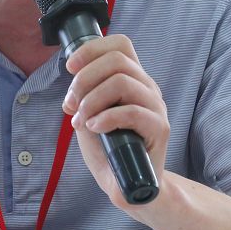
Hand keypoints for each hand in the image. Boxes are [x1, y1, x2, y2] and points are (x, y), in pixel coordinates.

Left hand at [61, 34, 168, 210]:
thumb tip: (73, 90)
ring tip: (81, 121)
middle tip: (71, 104)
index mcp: (131, 79)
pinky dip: (106, 118)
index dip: (92, 49)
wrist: (127, 184)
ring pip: (121, 82)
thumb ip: (83, 97)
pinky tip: (94, 129)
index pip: (120, 45)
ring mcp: (156, 106)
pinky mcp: (160, 128)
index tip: (70, 67)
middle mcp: (146, 87)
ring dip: (92, 100)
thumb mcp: (89, 116)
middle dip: (84, 79)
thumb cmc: (109, 149)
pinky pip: (132, 111)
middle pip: (116, 60)